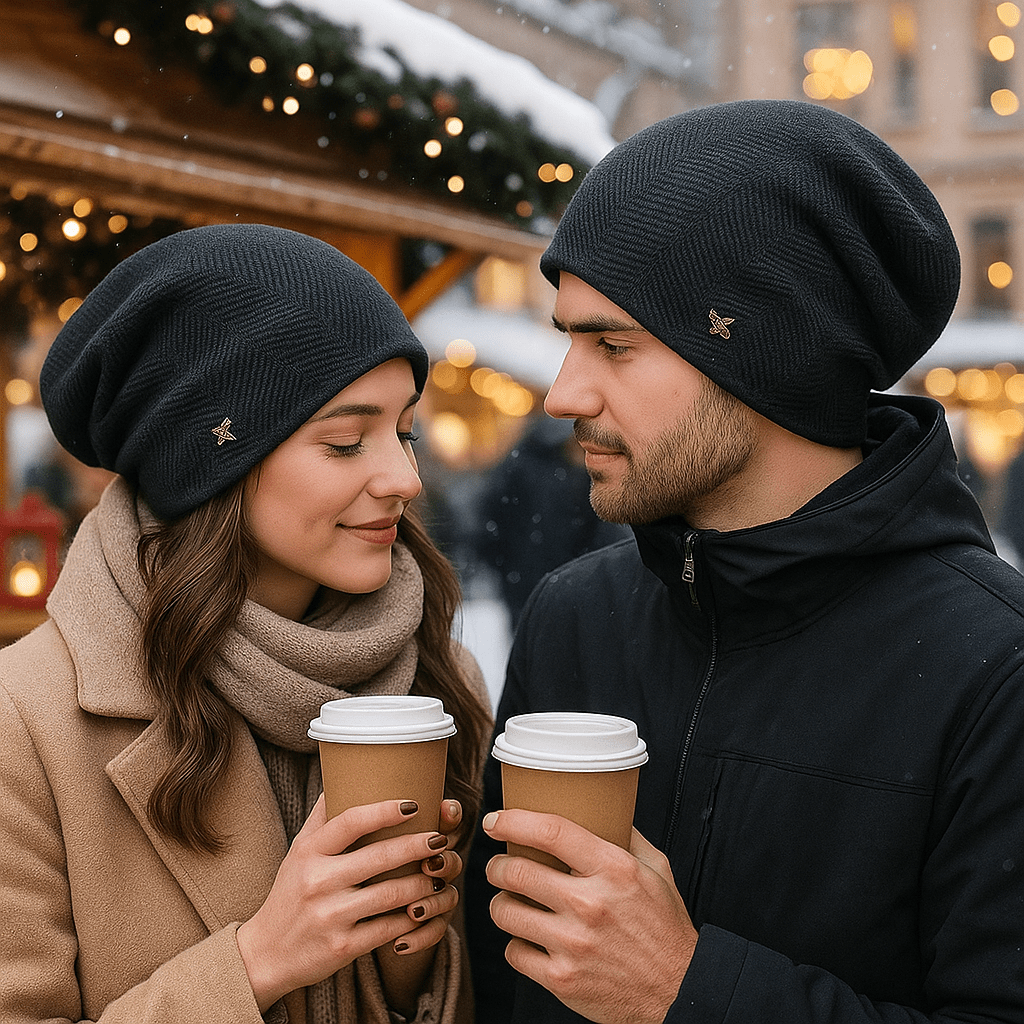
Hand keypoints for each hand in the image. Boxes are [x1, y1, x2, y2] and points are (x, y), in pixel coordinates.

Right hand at [237, 795, 453, 1010]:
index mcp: (308, 852)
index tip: (414, 805)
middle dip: (418, 845)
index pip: (351, 821)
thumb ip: (321, 818)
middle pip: (379, 856)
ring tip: (439, 872)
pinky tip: (424, 907)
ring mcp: (330, 916)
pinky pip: (388, 928)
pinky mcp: (342, 947)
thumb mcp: (298, 852)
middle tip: (441, 837)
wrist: (265, 955)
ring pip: (390, 893)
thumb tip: (340, 775)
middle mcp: (318, 881)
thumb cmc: (289, 894)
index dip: (385, 810)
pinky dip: (411, 917)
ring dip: (422, 882)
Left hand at [483, 811, 696, 1023]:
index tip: (495, 821)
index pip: (551, 831)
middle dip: (497, 866)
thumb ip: (627, 835)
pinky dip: (517, 943)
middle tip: (498, 866)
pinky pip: (514, 952)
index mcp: (614, 869)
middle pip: (516, 871)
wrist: (679, 989)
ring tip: (511, 901)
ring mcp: (573, 944)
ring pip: (505, 912)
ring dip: (501, 903)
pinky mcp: (562, 979)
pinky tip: (530, 938)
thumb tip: (601, 807)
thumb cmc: (665, 926)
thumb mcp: (656, 869)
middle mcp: (590, 904)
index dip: (513, 821)